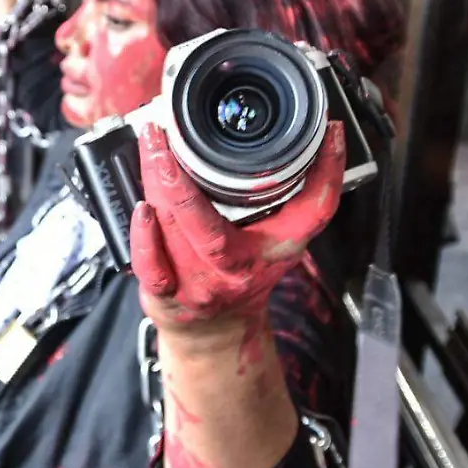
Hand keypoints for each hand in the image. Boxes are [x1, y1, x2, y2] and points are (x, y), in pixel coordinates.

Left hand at [130, 122, 345, 340]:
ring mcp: (196, 283)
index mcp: (275, 250)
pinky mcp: (165, 292)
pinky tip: (141, 208)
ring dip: (155, 186)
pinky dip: (143, 235)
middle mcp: (236, 268)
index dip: (326, 173)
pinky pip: (150, 264)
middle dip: (181, 178)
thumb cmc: (245, 275)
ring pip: (172, 232)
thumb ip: (299, 195)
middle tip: (168, 135)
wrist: (217, 333)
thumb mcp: (283, 240)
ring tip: (149, 145)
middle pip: (209, 227)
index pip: (311, 211)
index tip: (326, 133)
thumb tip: (321, 137)